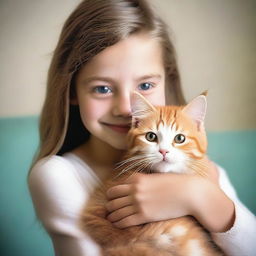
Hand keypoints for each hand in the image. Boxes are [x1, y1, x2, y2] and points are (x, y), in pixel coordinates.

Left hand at [106, 169, 234, 231]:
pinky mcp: (144, 215)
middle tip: (109, 207)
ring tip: (110, 217)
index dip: (113, 193)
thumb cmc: (174, 183)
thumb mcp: (155, 177)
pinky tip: (116, 224)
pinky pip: (124, 221)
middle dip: (109, 203)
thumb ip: (142, 180)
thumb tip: (134, 185)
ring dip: (111, 214)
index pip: (117, 187)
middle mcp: (134, 190)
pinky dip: (118, 223)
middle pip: (113, 197)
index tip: (112, 198)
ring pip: (116, 210)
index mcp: (137, 179)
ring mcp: (138, 203)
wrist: (188, 193)